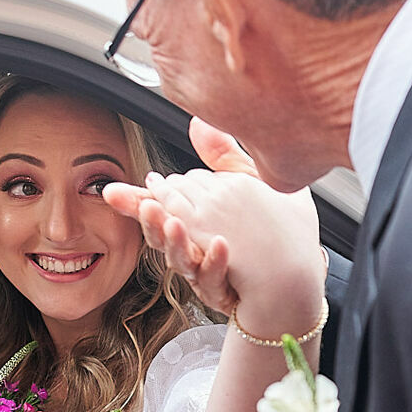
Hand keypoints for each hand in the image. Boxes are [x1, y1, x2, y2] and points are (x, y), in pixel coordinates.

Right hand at [103, 120, 323, 332]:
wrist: (291, 278)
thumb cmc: (262, 233)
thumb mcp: (244, 188)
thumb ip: (219, 159)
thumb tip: (197, 122)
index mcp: (193, 223)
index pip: (160, 209)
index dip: (141, 200)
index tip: (120, 190)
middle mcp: (193, 249)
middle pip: (163, 236)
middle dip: (153, 221)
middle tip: (148, 206)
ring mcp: (205, 271)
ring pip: (182, 260)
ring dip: (176, 242)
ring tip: (176, 224)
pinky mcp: (224, 289)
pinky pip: (215, 278)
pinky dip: (216, 262)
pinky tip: (221, 245)